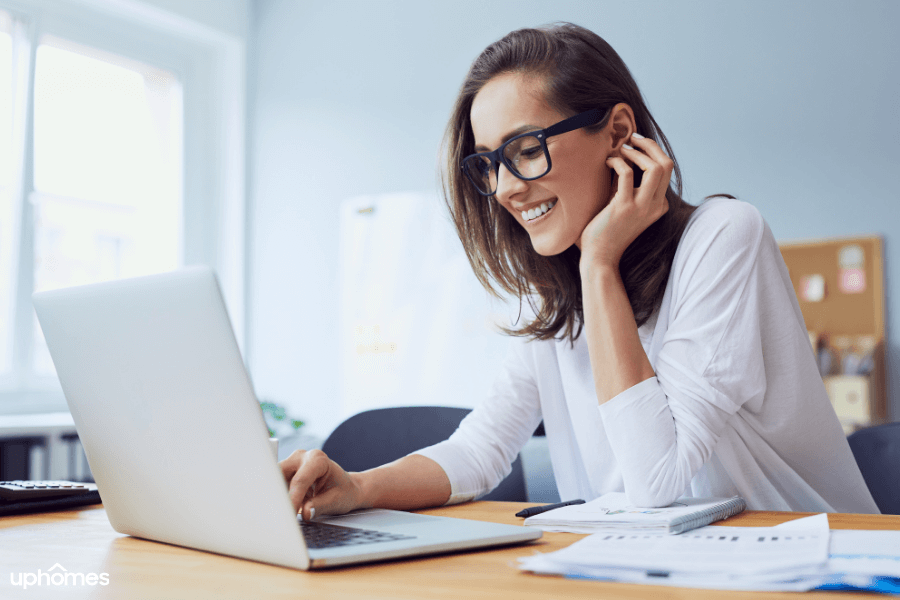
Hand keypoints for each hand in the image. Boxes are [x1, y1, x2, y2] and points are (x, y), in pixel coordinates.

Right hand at [279, 449, 364, 519]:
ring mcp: (292, 463)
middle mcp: (303, 457)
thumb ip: (320, 506)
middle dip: (278, 493)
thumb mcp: (336, 501)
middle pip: (280, 473)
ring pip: (275, 479)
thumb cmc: (344, 492)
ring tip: (288, 510)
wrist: (347, 488)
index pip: (300, 480)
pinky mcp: (286, 472)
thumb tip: (305, 512)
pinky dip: (280, 497)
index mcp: (318, 460)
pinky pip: (277, 485)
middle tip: (279, 514)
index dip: (293, 499)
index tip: (288, 515)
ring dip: (279, 496)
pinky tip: (290, 505)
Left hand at [579, 133, 672, 269]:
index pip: (666, 170)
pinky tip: (608, 162)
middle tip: (633, 139)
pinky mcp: (624, 208)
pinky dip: (617, 161)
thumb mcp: (626, 205)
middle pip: (667, 164)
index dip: (652, 152)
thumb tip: (625, 155)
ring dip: (637, 152)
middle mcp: (656, 205)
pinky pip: (626, 173)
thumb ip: (630, 186)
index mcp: (659, 205)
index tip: (635, 146)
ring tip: (622, 149)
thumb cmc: (608, 230)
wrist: (600, 257)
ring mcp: (642, 207)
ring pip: (655, 167)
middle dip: (650, 145)